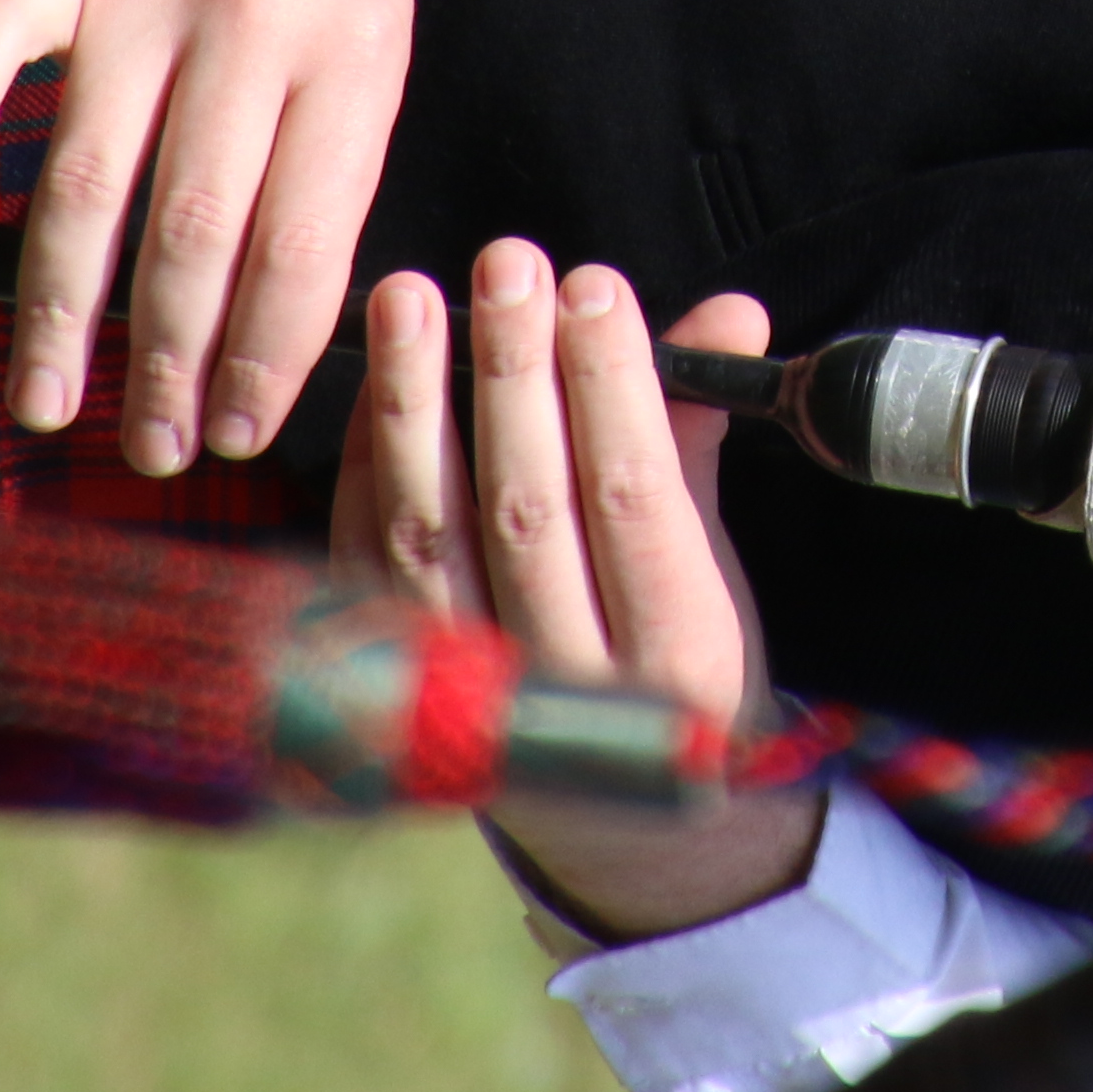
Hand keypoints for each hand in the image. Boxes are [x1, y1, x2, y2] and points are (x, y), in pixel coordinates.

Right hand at [0, 0, 430, 474]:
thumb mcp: (378, 31)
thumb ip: (331, 162)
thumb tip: (280, 331)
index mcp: (349, 51)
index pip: (306, 239)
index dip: (268, 354)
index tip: (241, 434)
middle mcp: (248, 18)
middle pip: (196, 225)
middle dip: (168, 360)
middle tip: (149, 449)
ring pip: (89, 170)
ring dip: (59, 302)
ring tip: (44, 398)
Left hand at [341, 241, 822, 938]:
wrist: (619, 827)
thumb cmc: (678, 657)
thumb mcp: (715, 567)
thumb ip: (698, 439)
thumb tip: (727, 312)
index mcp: (683, 658)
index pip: (634, 500)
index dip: (609, 388)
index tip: (592, 286)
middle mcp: (574, 691)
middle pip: (526, 509)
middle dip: (513, 374)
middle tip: (506, 264)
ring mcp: (474, 699)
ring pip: (432, 536)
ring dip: (416, 408)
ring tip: (409, 299)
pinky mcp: (399, 693)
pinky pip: (368, 569)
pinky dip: (364, 472)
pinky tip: (375, 387)